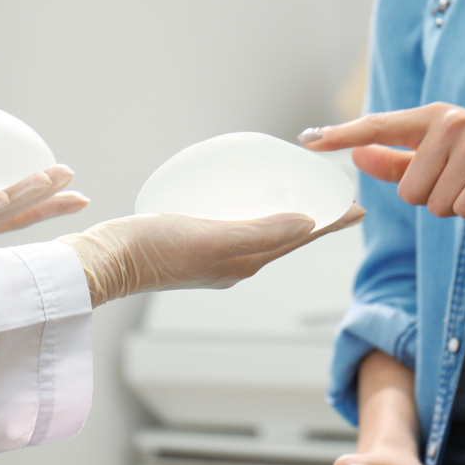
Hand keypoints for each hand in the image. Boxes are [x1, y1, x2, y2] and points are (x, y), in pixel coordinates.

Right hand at [56, 204, 364, 306]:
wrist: (105, 262)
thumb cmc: (154, 250)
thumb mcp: (212, 237)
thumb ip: (260, 231)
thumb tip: (307, 223)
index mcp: (246, 262)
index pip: (300, 238)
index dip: (330, 222)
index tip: (359, 208)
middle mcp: (236, 263)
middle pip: (288, 236)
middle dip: (316, 220)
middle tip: (339, 201)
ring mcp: (215, 257)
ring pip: (265, 233)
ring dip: (288, 218)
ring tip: (304, 201)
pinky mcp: (194, 246)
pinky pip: (238, 227)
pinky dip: (255, 214)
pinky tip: (246, 201)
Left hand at [300, 104, 464, 218]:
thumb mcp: (449, 157)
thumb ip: (400, 158)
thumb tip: (356, 155)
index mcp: (434, 117)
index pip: (378, 126)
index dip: (342, 135)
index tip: (309, 140)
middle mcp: (450, 122)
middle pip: (408, 193)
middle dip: (438, 200)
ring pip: (435, 206)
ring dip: (461, 207)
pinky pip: (462, 212)